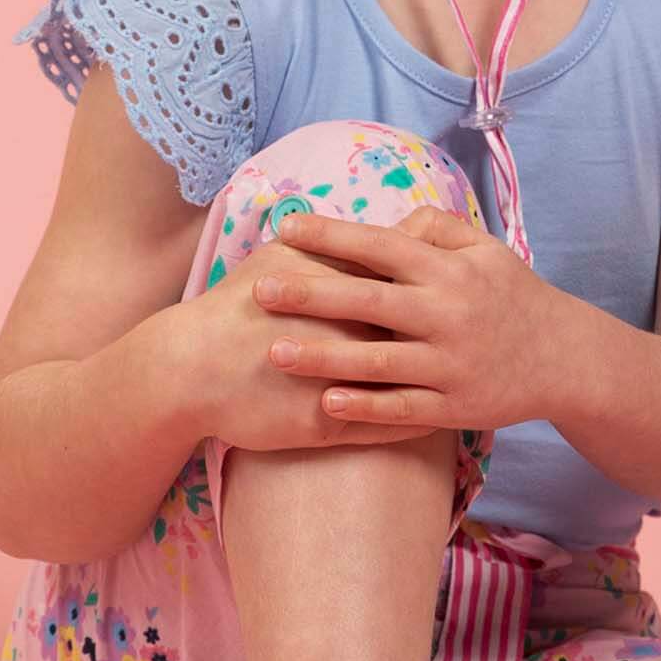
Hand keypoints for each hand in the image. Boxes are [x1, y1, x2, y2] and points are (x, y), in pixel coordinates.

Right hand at [178, 232, 443, 453]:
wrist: (189, 368)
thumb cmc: (234, 305)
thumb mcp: (280, 261)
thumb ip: (330, 247)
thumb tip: (370, 233)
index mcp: (339, 291)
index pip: (406, 284)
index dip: (436, 285)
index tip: (456, 285)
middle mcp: (346, 338)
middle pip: (419, 336)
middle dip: (452, 333)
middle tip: (471, 331)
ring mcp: (339, 385)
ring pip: (410, 388)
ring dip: (442, 383)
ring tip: (466, 377)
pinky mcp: (327, 427)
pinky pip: (386, 427)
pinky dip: (415, 421)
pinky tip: (436, 415)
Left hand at [253, 205, 566, 431]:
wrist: (566, 359)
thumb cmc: (513, 296)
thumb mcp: (486, 249)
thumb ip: (435, 228)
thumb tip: (385, 222)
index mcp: (448, 271)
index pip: (381, 246)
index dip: (332, 236)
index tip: (287, 227)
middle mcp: (446, 314)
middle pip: (368, 302)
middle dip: (311, 294)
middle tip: (260, 289)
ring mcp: (449, 363)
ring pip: (376, 361)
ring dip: (324, 357)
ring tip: (275, 351)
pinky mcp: (453, 406)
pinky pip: (401, 408)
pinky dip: (364, 407)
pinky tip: (325, 403)